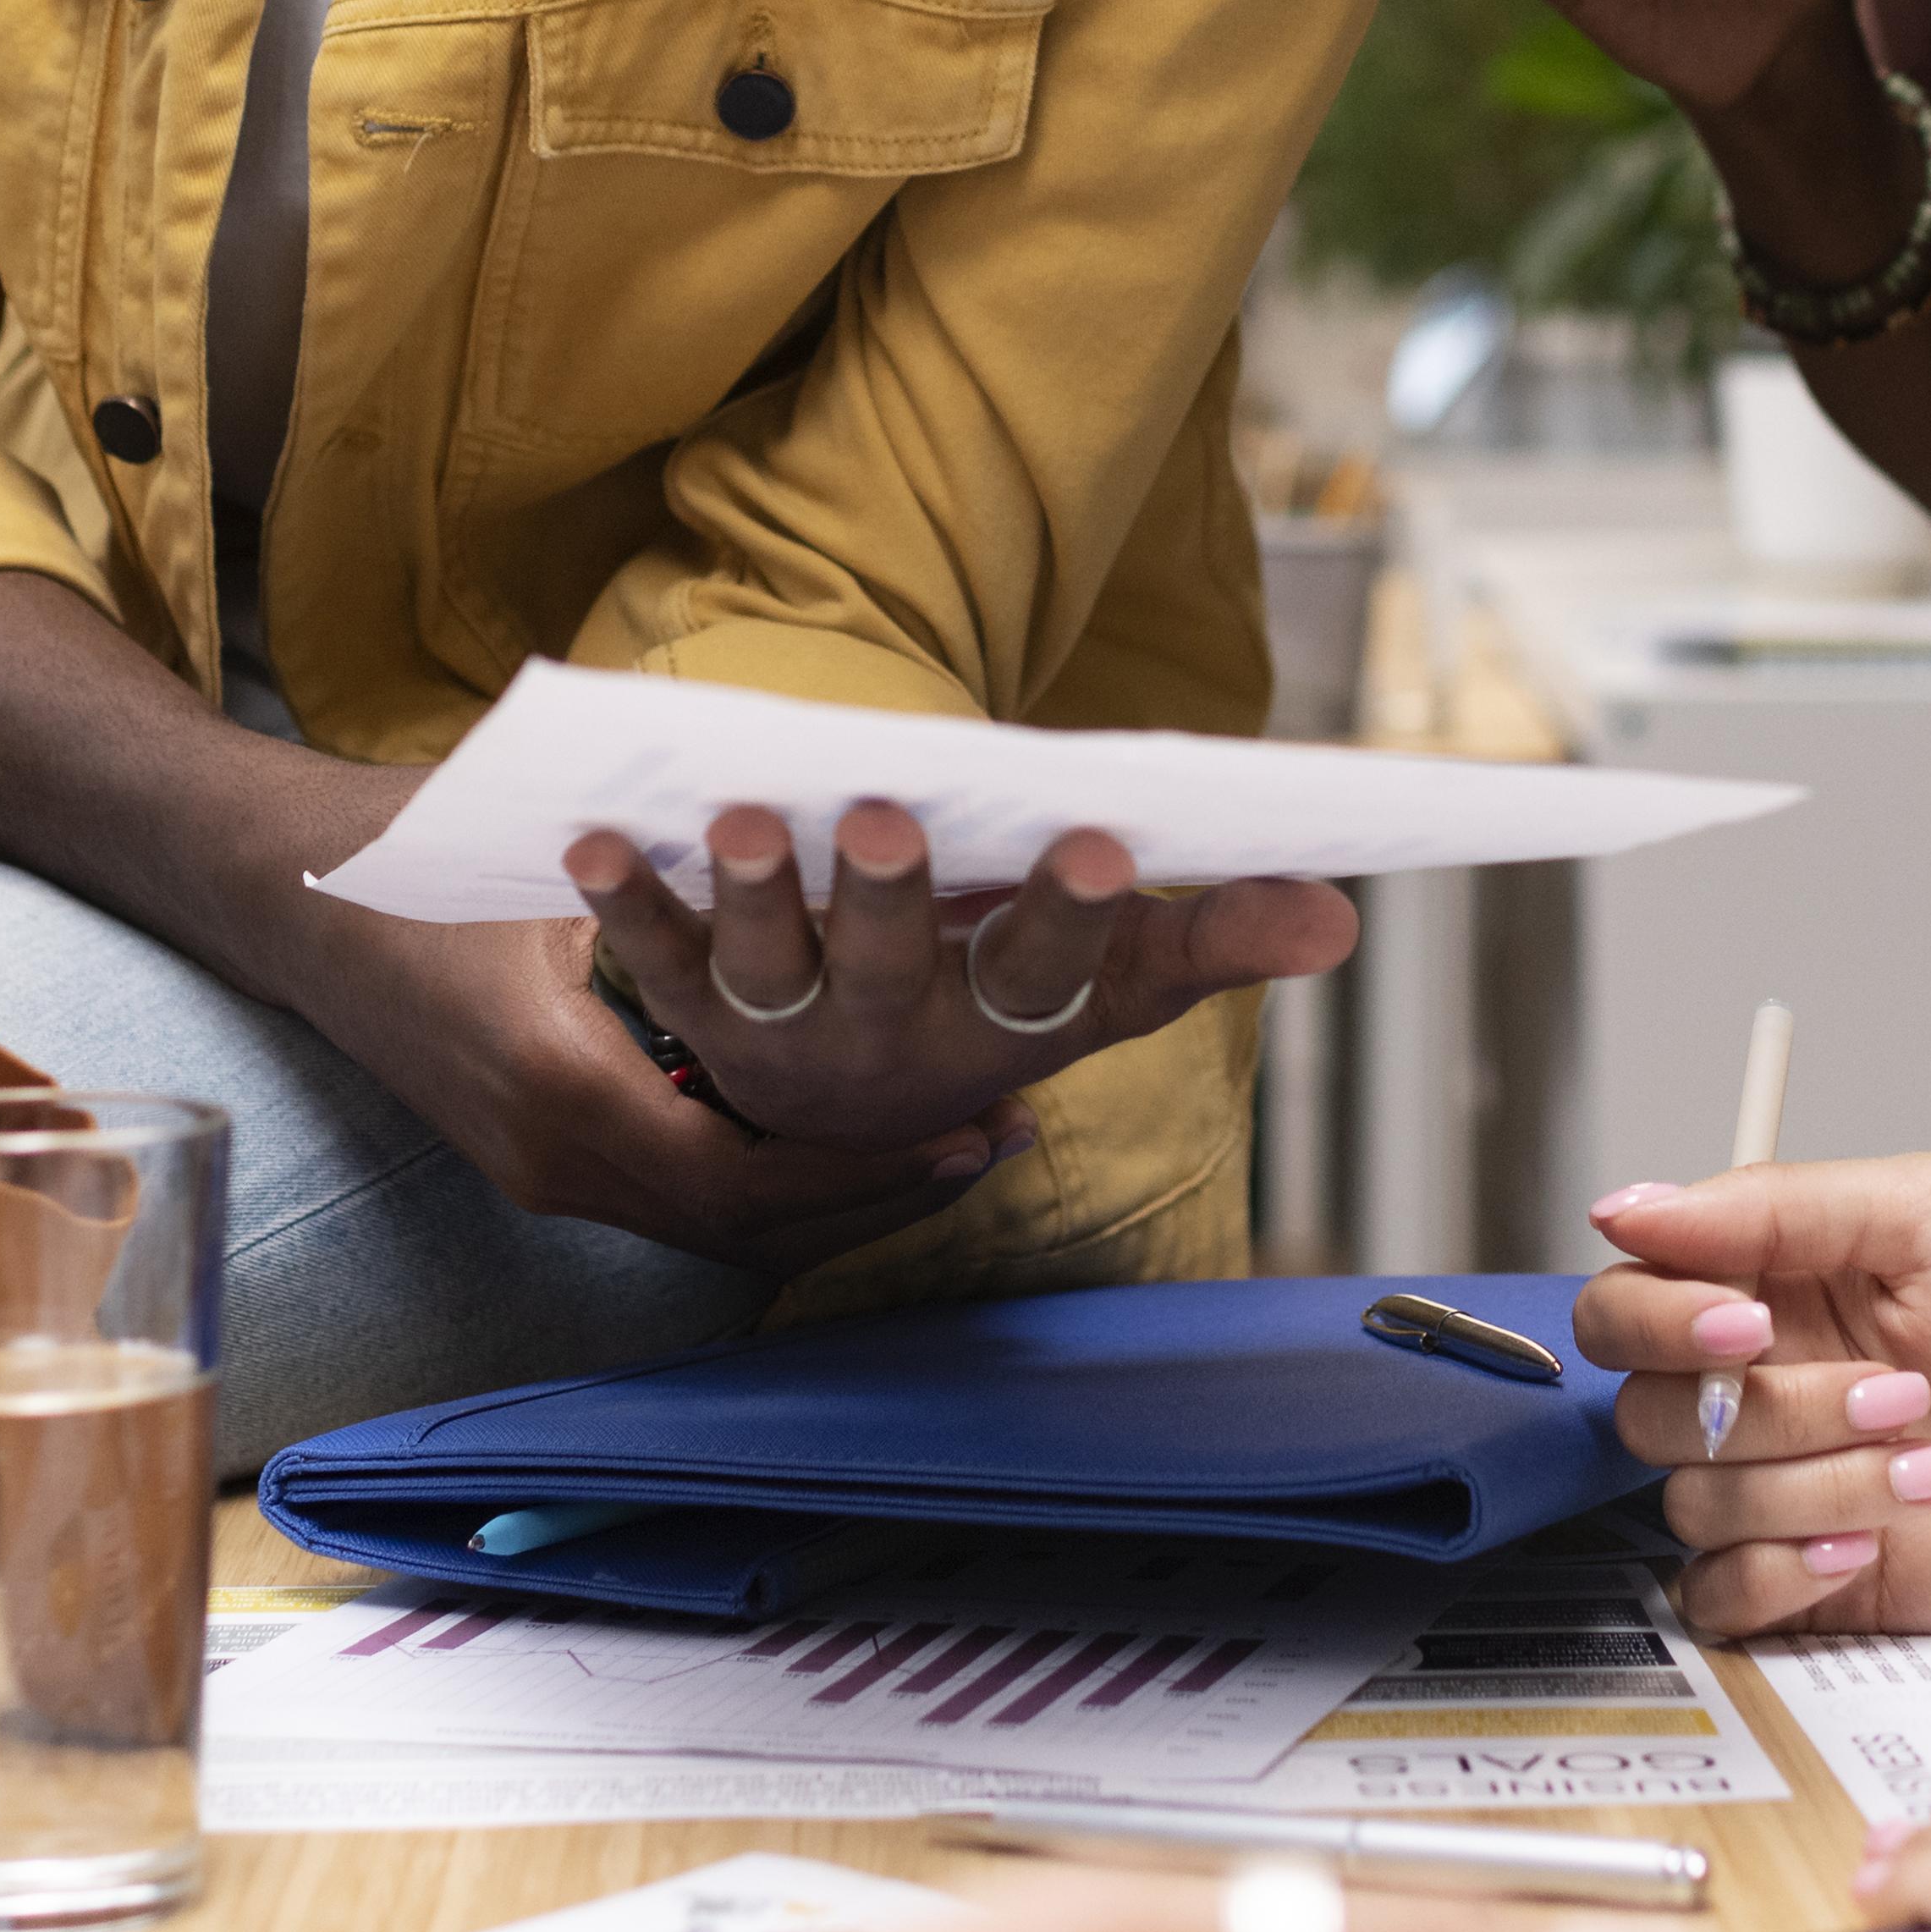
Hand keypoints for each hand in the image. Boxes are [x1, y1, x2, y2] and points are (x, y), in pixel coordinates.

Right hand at [302, 900, 1018, 1280]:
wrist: (285, 892)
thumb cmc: (419, 848)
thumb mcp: (570, 849)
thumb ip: (696, 877)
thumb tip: (857, 851)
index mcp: (564, 1088)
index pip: (749, 1182)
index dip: (867, 1171)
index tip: (969, 1128)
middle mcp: (553, 1159)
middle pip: (748, 1230)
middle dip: (876, 1197)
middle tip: (991, 1140)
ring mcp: (539, 1172)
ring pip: (716, 1227)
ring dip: (830, 1197)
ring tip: (943, 1143)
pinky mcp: (536, 1159)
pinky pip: (677, 1197)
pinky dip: (767, 1179)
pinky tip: (833, 1131)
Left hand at [575, 804, 1356, 1153]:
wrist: (855, 1112)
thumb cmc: (999, 1005)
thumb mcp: (1108, 983)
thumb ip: (1215, 939)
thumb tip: (1337, 917)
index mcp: (1000, 1023)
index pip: (1048, 973)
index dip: (1068, 916)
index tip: (1091, 845)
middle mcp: (888, 1039)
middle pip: (893, 969)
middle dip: (894, 898)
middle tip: (892, 821)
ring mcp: (781, 1027)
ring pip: (765, 966)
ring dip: (754, 894)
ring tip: (747, 819)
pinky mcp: (691, 1000)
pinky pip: (647, 954)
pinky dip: (622, 898)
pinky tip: (594, 837)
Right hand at [1576, 1155, 1930, 1636]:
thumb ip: (1772, 1203)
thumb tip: (1627, 1205)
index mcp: (1772, 1289)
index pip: (1627, 1305)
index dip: (1661, 1318)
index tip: (1746, 1320)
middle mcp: (1766, 1390)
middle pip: (1651, 1411)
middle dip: (1775, 1407)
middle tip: (1898, 1392)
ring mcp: (1788, 1491)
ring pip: (1698, 1503)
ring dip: (1819, 1483)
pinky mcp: (1818, 1584)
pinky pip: (1719, 1596)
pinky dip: (1779, 1572)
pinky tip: (1870, 1544)